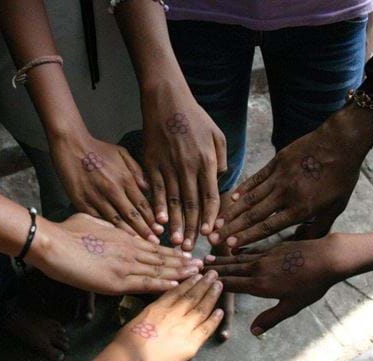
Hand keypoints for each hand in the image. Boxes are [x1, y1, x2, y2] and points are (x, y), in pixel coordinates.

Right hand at [27, 213, 202, 294]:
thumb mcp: (93, 219)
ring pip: (159, 269)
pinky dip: (163, 284)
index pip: (155, 245)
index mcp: (125, 236)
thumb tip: (113, 226)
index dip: (172, 251)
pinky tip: (177, 285)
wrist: (53, 242)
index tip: (186, 253)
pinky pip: (145, 283)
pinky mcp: (117, 280)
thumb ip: (109, 226)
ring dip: (180, 273)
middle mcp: (130, 249)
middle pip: (162, 257)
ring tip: (197, 274)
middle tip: (201, 265)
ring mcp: (126, 265)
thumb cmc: (68, 230)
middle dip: (183, 262)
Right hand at [50, 134, 163, 241]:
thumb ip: (137, 171)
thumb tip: (148, 188)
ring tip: (138, 245)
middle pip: (132, 215)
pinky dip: (106, 230)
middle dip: (144, 230)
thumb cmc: (98, 149)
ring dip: (128, 234)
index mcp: (125, 178)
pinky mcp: (82, 202)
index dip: (152, 218)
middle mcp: (113, 190)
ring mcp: (97, 197)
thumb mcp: (122, 153)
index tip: (160, 230)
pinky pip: (97, 220)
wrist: (71, 146)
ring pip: (116, 221)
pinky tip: (114, 240)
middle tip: (154, 243)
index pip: (142, 203)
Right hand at [67, 272, 223, 360]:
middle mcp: (172, 313)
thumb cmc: (125, 343)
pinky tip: (220, 311)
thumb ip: (153, 312)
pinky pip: (205, 328)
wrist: (128, 359)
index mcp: (158, 307)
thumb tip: (159, 310)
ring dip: (211, 295)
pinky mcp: (190, 343)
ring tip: (219, 285)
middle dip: (204, 283)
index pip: (177, 290)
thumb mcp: (138, 319)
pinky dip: (214, 319)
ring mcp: (182, 327)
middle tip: (213, 273)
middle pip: (192, 295)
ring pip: (201, 308)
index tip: (197, 273)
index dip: (189, 281)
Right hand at [142, 82, 226, 250]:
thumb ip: (221, 158)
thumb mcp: (216, 134)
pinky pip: (156, 190)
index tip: (210, 233)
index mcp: (207, 161)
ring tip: (175, 243)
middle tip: (190, 249)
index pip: (210, 196)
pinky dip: (158, 207)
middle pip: (192, 204)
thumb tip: (220, 179)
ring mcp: (168, 167)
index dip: (210, 217)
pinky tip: (159, 222)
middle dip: (192, 228)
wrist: (166, 101)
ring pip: (174, 201)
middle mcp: (188, 168)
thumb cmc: (194, 116)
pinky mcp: (152, 164)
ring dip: (175, 224)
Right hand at [204, 234, 349, 334]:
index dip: (215, 283)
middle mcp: (258, 267)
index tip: (199, 281)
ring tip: (208, 258)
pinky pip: (249, 249)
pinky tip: (233, 250)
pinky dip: (238, 251)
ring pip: (238, 258)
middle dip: (213, 269)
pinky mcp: (272, 247)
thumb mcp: (292, 306)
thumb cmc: (311, 285)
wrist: (326, 257)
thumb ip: (271, 317)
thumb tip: (253, 331)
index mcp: (260, 284)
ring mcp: (265, 255)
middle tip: (196, 267)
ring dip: (222, 259)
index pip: (232, 284)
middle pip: (231, 269)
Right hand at [209, 105, 372, 248]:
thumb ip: (318, 227)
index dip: (247, 237)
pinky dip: (242, 190)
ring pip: (250, 198)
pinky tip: (231, 199)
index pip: (268, 227)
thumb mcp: (336, 207)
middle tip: (212, 238)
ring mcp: (278, 178)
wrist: (340, 142)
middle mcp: (284, 195)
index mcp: (300, 208)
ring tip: (216, 222)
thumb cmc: (340, 177)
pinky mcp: (275, 163)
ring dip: (231, 212)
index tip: (230, 246)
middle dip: (231, 228)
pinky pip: (255, 179)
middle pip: (253, 215)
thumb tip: (303, 243)